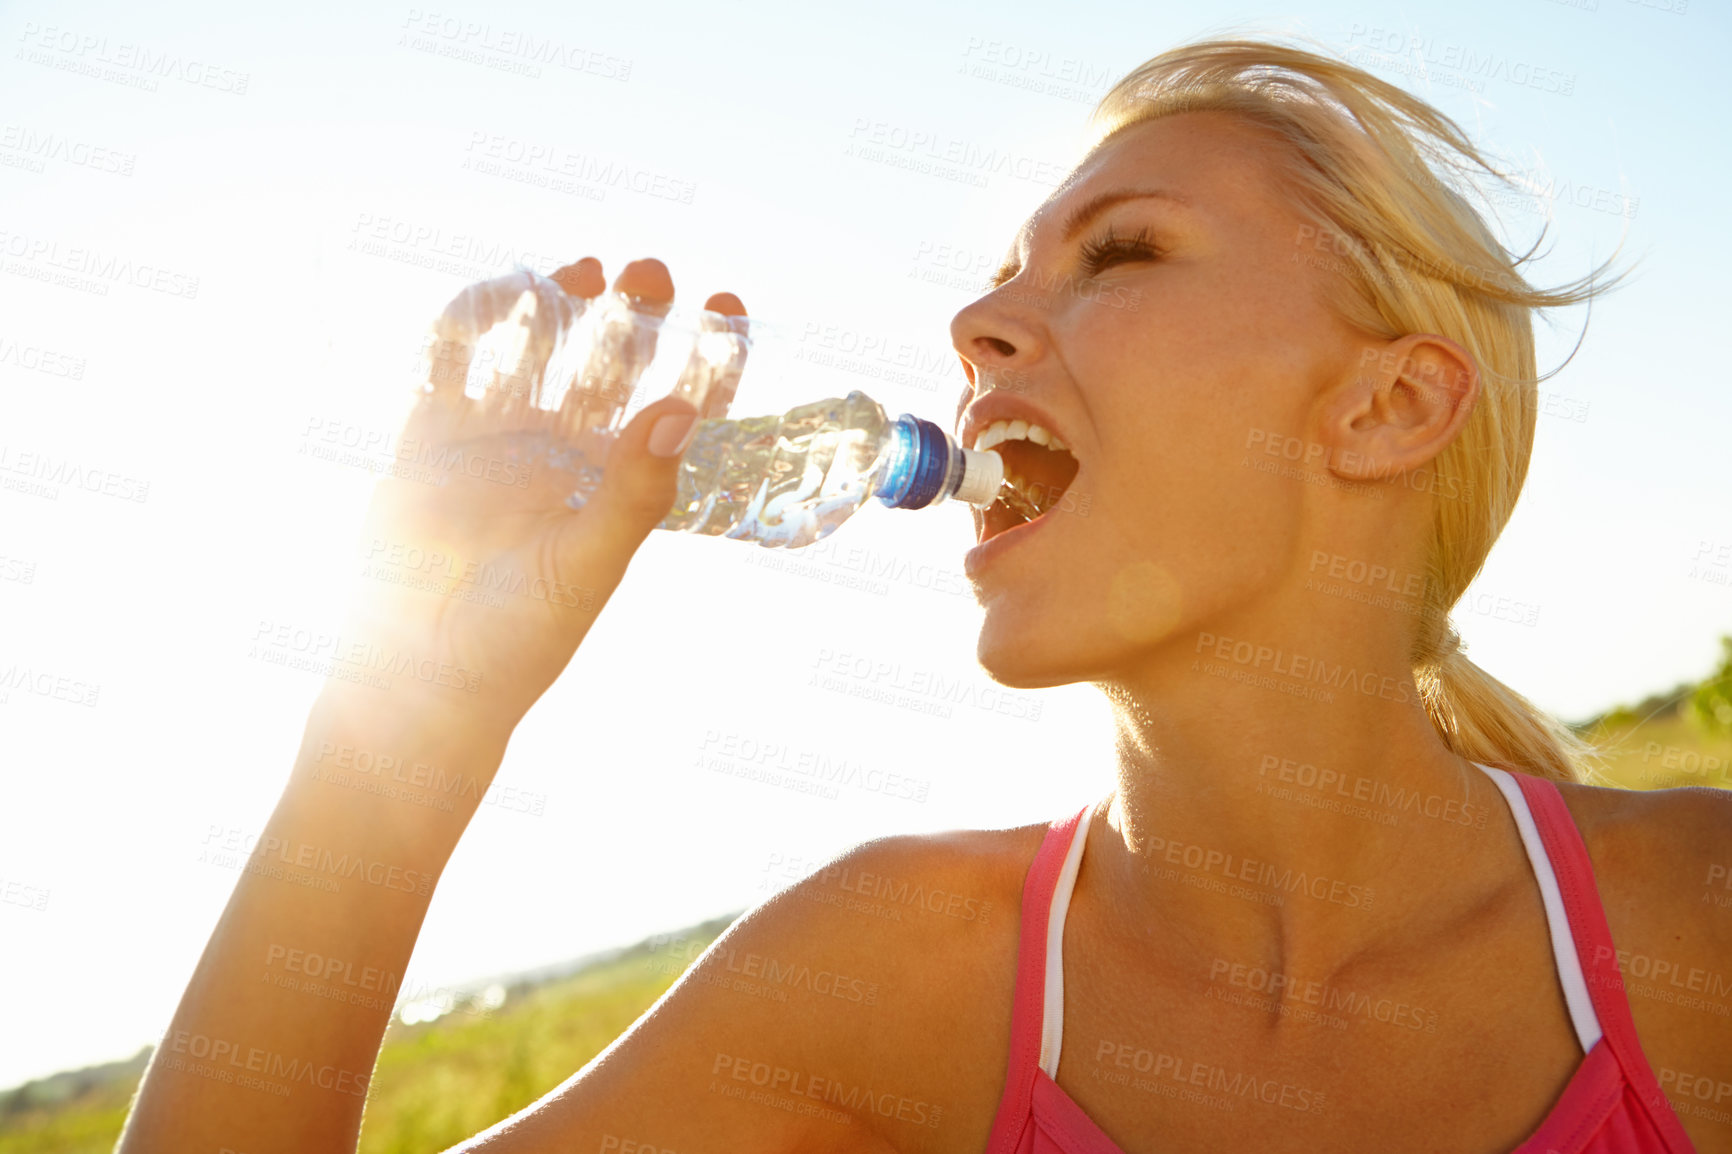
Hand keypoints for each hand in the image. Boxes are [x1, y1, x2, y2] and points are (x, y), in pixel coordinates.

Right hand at [330, 256, 743, 728]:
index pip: (673, 409)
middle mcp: (561, 456)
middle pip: (607, 366)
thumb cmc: (518, 639)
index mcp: (614, 487)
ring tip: (584, 269)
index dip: (704, 359)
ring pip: (534, 354)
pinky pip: (449, 364)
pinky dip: (472, 322)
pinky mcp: (428, 440)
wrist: (416, 678)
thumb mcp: (590, 565)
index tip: (727, 306)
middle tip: (653, 271)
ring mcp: (494, 442)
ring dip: (559, 307)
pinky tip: (506, 290)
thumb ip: (637, 490)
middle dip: (632, 316)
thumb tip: (682, 409)